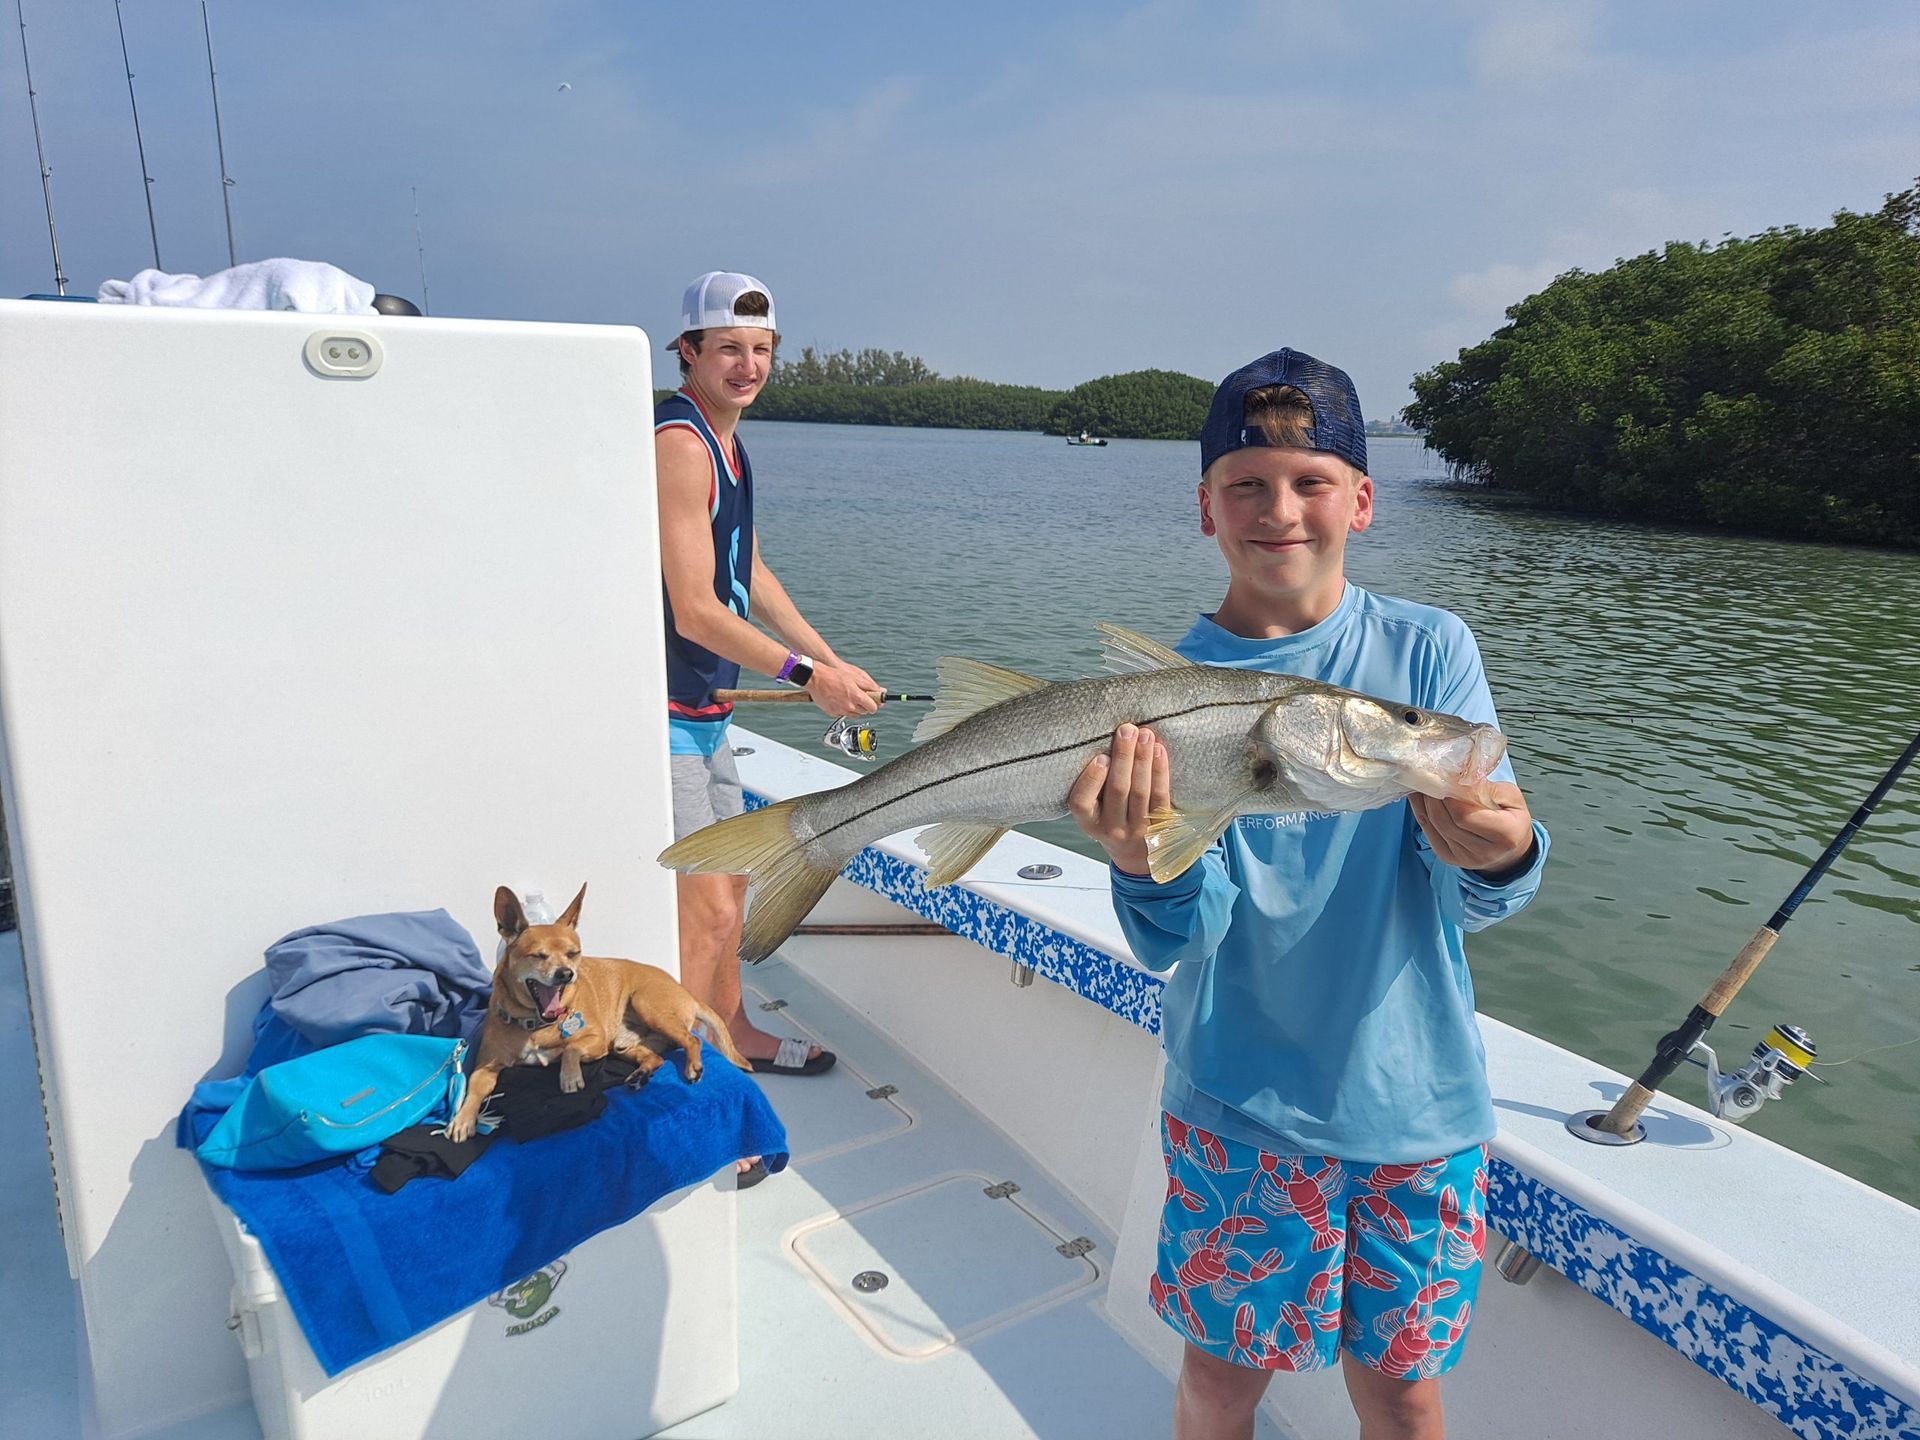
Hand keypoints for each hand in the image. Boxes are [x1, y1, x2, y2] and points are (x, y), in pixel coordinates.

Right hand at [808, 660, 881, 716]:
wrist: (815, 678)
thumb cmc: (834, 675)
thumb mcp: (855, 677)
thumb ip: (870, 686)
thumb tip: (882, 691)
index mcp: (857, 697)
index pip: (873, 708)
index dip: (875, 704)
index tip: (874, 700)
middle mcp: (849, 706)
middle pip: (864, 711)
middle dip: (865, 704)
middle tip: (860, 695)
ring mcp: (840, 710)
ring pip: (855, 714)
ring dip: (855, 707)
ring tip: (849, 696)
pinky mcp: (833, 713)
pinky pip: (843, 714)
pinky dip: (844, 708)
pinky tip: (841, 699)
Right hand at [1066, 724, 1167, 874]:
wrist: (1137, 853)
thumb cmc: (1112, 819)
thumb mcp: (1095, 810)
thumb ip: (1095, 785)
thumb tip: (1109, 741)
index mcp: (1089, 823)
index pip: (1081, 803)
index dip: (1091, 779)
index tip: (1101, 757)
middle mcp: (1112, 829)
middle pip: (1118, 790)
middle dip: (1123, 757)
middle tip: (1127, 730)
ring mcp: (1138, 830)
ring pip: (1141, 791)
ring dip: (1143, 759)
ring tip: (1145, 735)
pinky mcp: (1161, 827)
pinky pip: (1161, 796)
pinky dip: (1160, 771)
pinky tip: (1159, 751)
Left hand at [1410, 782, 1534, 874]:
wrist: (1510, 849)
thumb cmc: (1511, 817)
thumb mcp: (1511, 796)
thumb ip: (1486, 787)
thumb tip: (1457, 777)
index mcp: (1506, 835)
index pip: (1465, 815)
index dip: (1450, 795)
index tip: (1445, 777)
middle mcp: (1484, 852)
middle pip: (1445, 821)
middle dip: (1433, 796)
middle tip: (1429, 776)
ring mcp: (1464, 858)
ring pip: (1433, 826)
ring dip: (1424, 803)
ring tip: (1424, 783)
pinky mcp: (1448, 858)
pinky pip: (1427, 832)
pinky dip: (1422, 812)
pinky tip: (1422, 798)